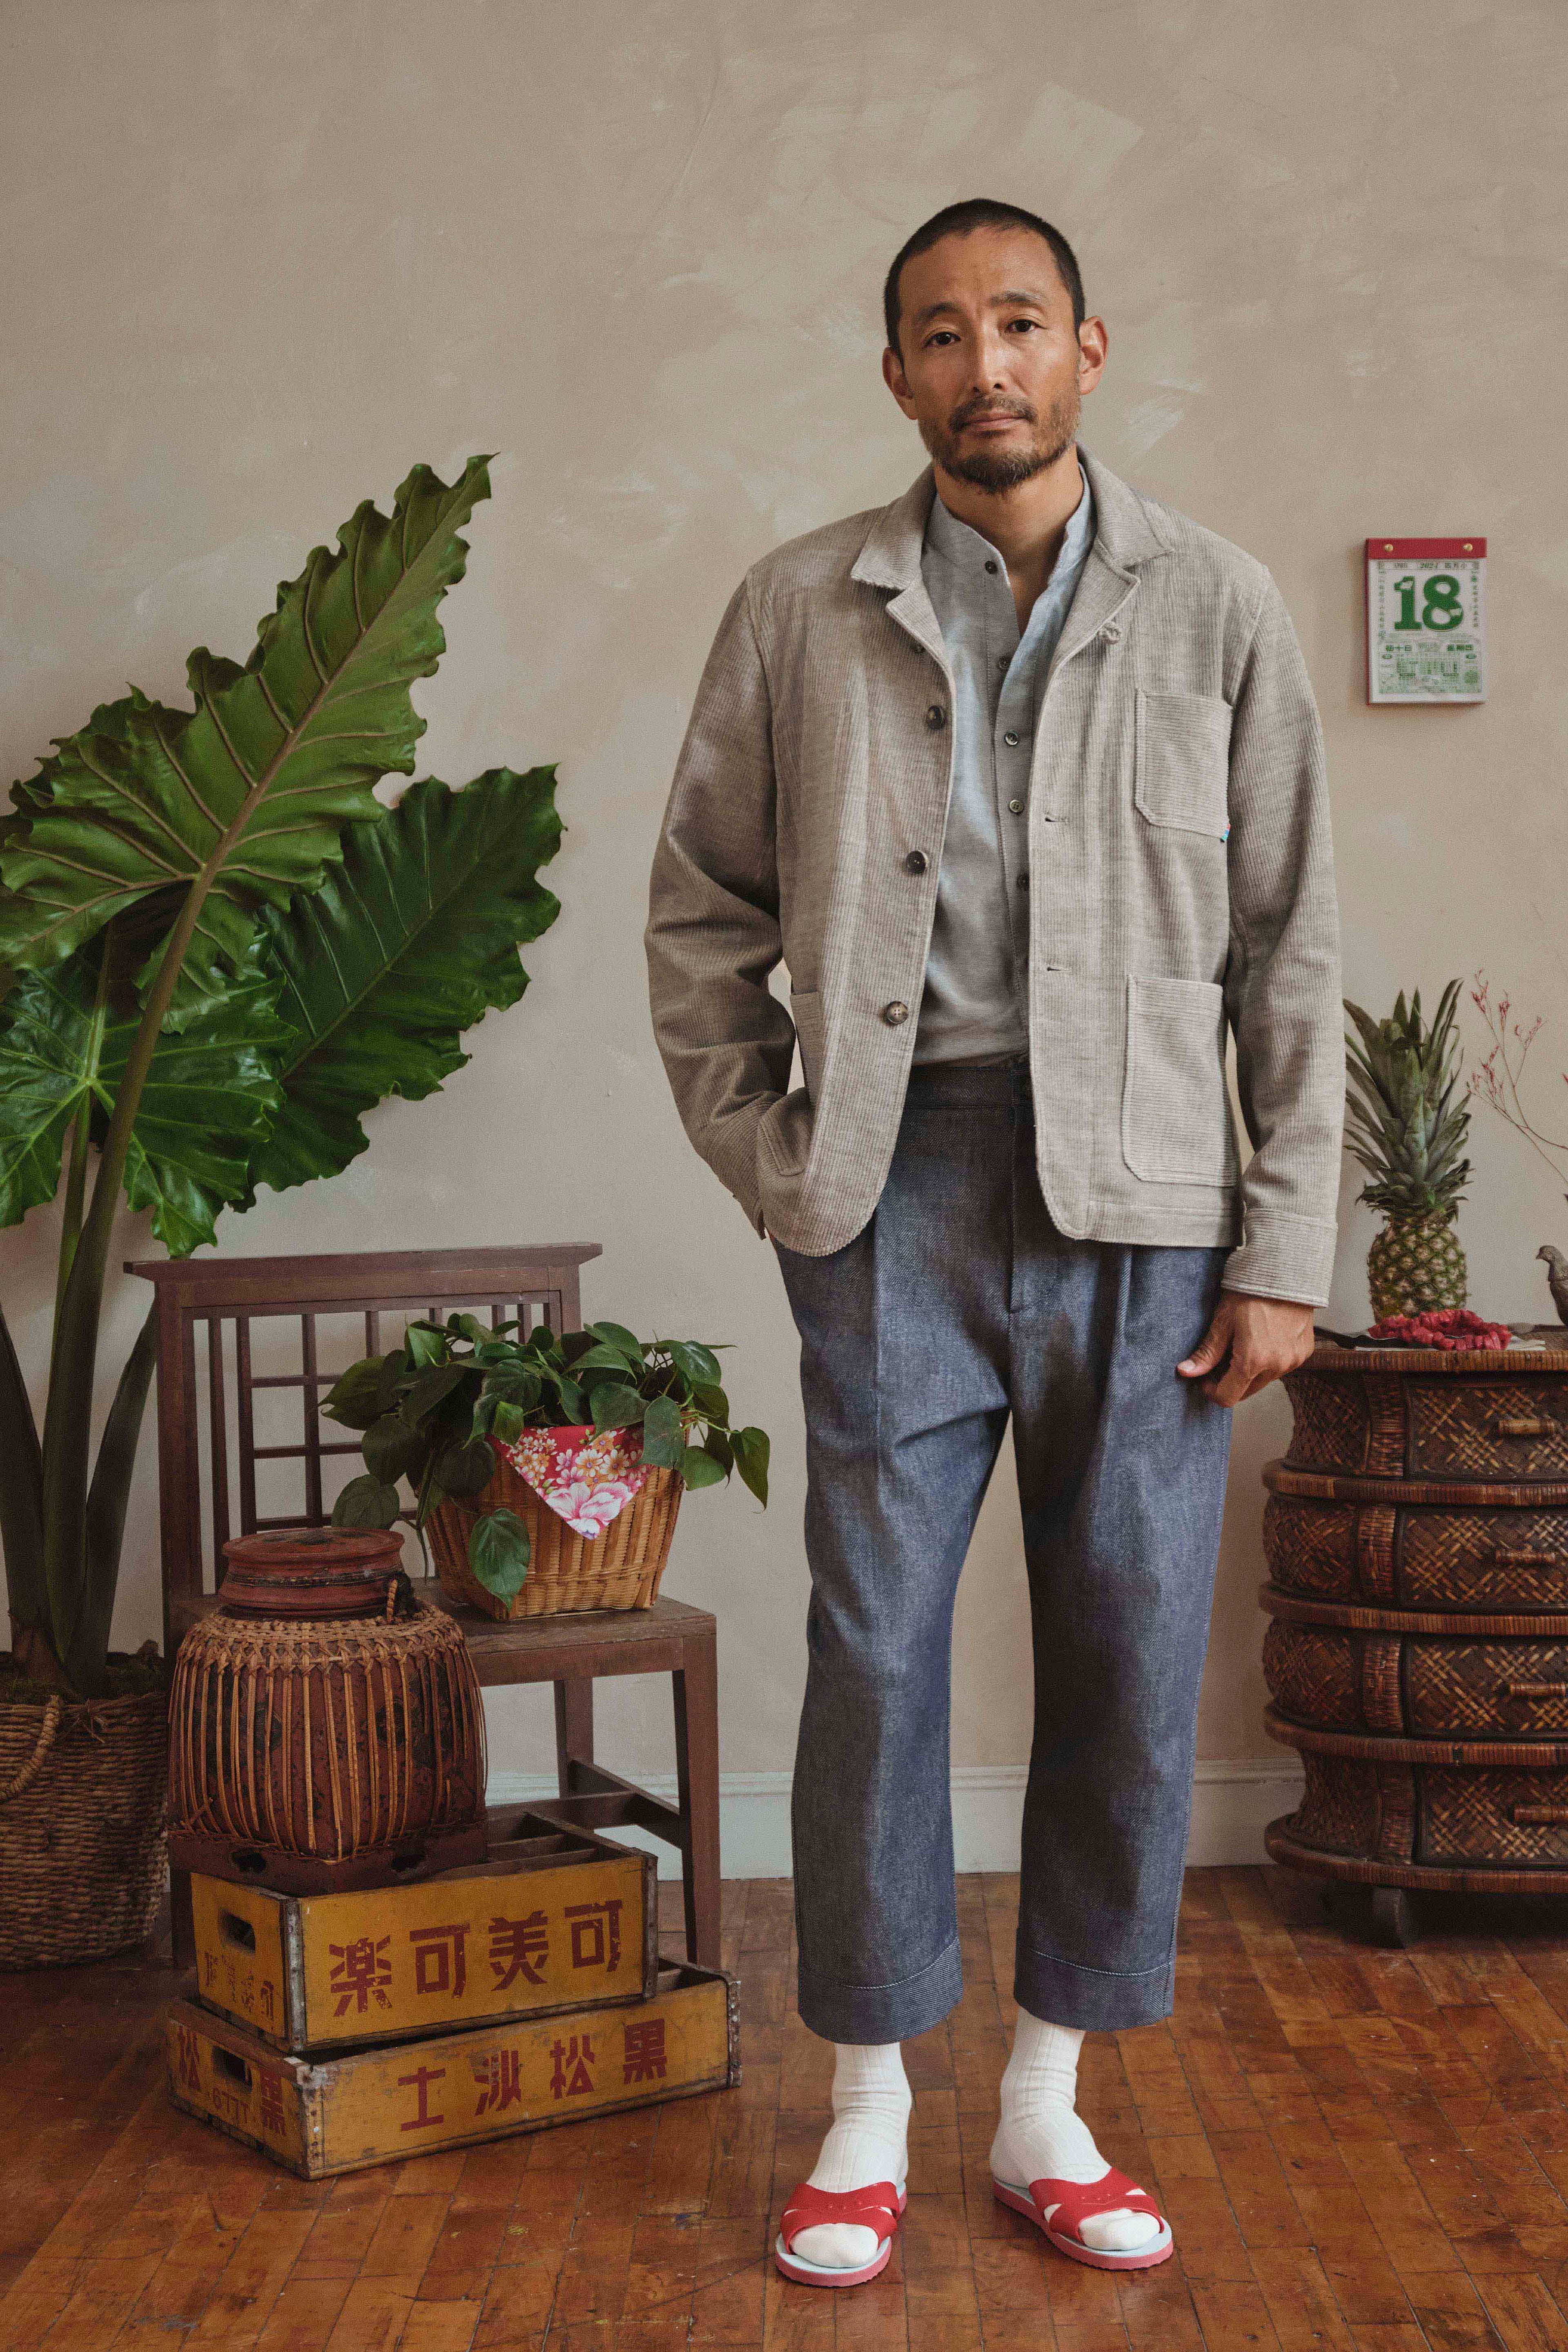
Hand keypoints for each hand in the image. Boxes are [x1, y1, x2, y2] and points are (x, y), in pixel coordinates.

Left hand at [1176, 1292, 1316, 1405]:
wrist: (1285, 1273)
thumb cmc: (1251, 1292)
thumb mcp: (1223, 1321)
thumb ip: (1207, 1353)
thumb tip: (1186, 1372)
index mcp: (1253, 1361)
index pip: (1228, 1397)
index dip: (1212, 1391)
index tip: (1205, 1379)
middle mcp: (1277, 1366)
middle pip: (1246, 1391)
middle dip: (1230, 1381)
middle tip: (1221, 1358)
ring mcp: (1293, 1361)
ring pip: (1264, 1380)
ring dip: (1250, 1372)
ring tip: (1242, 1344)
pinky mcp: (1304, 1353)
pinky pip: (1281, 1367)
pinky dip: (1269, 1361)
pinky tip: (1262, 1340)